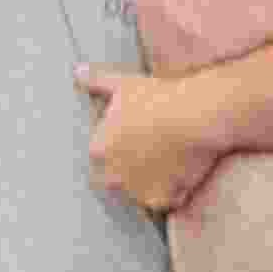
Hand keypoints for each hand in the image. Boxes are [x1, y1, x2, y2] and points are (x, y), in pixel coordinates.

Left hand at [75, 64, 222, 213]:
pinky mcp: (161, 200)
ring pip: (141, 193)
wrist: (196, 115)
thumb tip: (76, 70)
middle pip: (116, 180)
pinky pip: (167, 201)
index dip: (120, 146)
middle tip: (155, 150)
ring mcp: (135, 191)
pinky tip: (186, 170)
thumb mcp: (125, 83)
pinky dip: (175, 192)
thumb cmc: (160, 96)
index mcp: (98, 149)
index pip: (100, 156)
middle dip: (131, 170)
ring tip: (174, 159)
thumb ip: (96, 81)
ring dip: (153, 183)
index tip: (139, 136)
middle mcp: (111, 176)